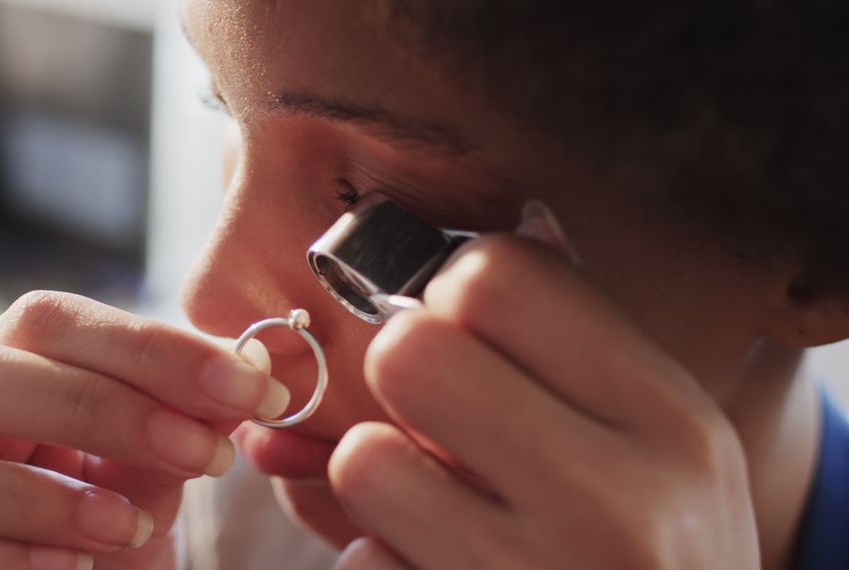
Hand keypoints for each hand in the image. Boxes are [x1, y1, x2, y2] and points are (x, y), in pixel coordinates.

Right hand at [0, 291, 287, 568]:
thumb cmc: (114, 518)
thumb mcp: (160, 463)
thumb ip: (192, 415)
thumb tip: (255, 365)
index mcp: (3, 364)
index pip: (49, 321)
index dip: (151, 347)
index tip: (250, 387)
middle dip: (96, 408)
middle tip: (206, 456)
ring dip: (33, 498)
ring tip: (128, 527)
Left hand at [329, 234, 759, 568]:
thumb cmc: (657, 549)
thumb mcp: (660, 445)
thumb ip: (581, 345)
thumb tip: (522, 220)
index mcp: (669, 421)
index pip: (500, 276)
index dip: (453, 288)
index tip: (458, 322)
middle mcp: (617, 501)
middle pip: (412, 351)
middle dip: (401, 366)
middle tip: (427, 404)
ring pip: (363, 461)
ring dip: (376, 476)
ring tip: (432, 498)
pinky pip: (360, 562)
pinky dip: (378, 560)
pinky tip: (433, 566)